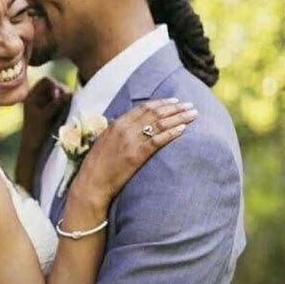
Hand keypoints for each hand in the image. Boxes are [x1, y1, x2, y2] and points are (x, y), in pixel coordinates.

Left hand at [22, 77, 71, 151]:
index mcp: (32, 96)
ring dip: (65, 98)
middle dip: (61, 91)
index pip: (46, 80)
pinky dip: (66, 104)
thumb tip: (70, 93)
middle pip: (54, 85)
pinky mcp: (53, 112)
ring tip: (67, 106)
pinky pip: (62, 102)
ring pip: (60, 94)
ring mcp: (46, 104)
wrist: (34, 148)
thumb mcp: (45, 117)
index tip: (57, 97)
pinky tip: (67, 110)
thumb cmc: (35, 132)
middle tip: (65, 101)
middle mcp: (39, 98)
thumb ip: (56, 104)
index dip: (54, 85)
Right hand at [72, 98, 197, 207]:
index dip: (161, 103)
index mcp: (116, 124)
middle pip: (154, 113)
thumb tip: (126, 123)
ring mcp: (130, 142)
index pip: (143, 108)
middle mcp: (124, 129)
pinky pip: (157, 141)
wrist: (91, 183)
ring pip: (159, 124)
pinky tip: (183, 129)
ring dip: (178, 117)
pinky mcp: (136, 155)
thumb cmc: (97, 165)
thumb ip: (117, 131)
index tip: (175, 101)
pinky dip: (171, 133)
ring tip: (193, 114)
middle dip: (175, 107)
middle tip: (190, 104)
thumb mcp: (104, 142)